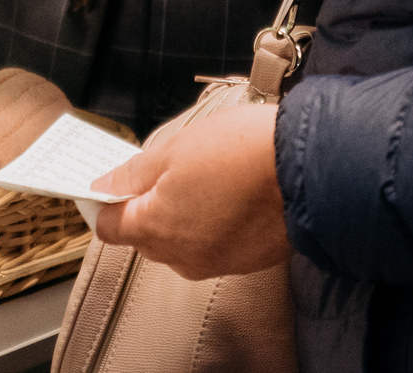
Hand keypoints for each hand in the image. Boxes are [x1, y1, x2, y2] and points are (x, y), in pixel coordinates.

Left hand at [89, 101, 288, 279]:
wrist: (309, 169)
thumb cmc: (239, 152)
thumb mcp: (173, 149)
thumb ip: (133, 173)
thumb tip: (104, 187)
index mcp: (155, 229)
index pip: (109, 228)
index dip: (104, 202)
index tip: (107, 182)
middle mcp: (182, 257)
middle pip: (144, 236)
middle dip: (145, 205)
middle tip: (161, 168)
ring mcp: (215, 264)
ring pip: (180, 242)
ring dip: (180, 215)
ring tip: (200, 176)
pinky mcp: (245, 262)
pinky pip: (212, 246)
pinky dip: (211, 224)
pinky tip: (227, 193)